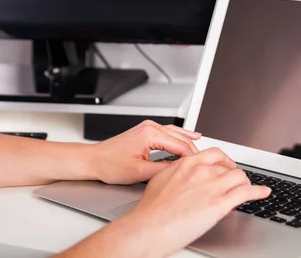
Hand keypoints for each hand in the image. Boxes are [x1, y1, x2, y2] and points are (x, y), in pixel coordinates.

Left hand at [86, 120, 200, 184]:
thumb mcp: (139, 172)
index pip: (181, 146)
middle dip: (195, 150)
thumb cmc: (110, 165)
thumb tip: (180, 170)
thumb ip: (163, 170)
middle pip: (181, 138)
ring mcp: (148, 127)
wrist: (94, 160)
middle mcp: (150, 127)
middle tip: (207, 163)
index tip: (202, 168)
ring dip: (190, 143)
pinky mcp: (146, 130)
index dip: (194, 158)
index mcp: (150, 134)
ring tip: (203, 153)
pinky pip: (169, 132)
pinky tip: (191, 137)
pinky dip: (181, 136)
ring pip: (177, 133)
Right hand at [123, 148, 270, 256]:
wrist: (149, 227)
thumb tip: (184, 178)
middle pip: (229, 166)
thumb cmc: (150, 210)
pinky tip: (263, 192)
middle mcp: (201, 171)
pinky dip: (258, 191)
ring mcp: (212, 186)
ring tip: (248, 189)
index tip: (227, 166)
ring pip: (240, 177)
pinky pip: (246, 192)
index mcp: (187, 164)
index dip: (225, 161)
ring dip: (246, 183)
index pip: (215, 154)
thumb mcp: (161, 181)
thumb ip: (178, 174)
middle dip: (234, 175)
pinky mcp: (220, 203)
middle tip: (236, 182)